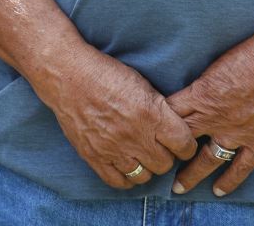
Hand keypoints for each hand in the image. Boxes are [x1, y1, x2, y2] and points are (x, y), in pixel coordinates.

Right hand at [38, 47, 196, 189]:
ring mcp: (114, 149)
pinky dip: (126, 177)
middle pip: (165, 163)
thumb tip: (174, 127)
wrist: (67, 74)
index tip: (180, 142)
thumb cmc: (105, 73)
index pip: (185, 146)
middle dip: (165, 155)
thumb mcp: (142, 84)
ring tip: (139, 154)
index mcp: (151, 114)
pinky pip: (118, 181)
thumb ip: (160, 109)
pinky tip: (125, 165)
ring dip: (145, 167)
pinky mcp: (94, 156)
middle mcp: (135, 136)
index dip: (185, 145)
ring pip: (144, 176)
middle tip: (157, 145)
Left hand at [167, 31, 253, 196]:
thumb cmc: (250, 55)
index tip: (147, 130)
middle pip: (183, 139)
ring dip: (192, 174)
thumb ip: (201, 86)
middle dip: (167, 152)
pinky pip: (242, 166)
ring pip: (208, 159)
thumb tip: (188, 95)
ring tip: (178, 188)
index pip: (169, 114)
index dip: (157, 122)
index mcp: (201, 96)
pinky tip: (218, 191)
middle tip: (154, 164)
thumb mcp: (214, 65)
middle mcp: (215, 118)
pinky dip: (230, 180)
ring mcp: (237, 132)